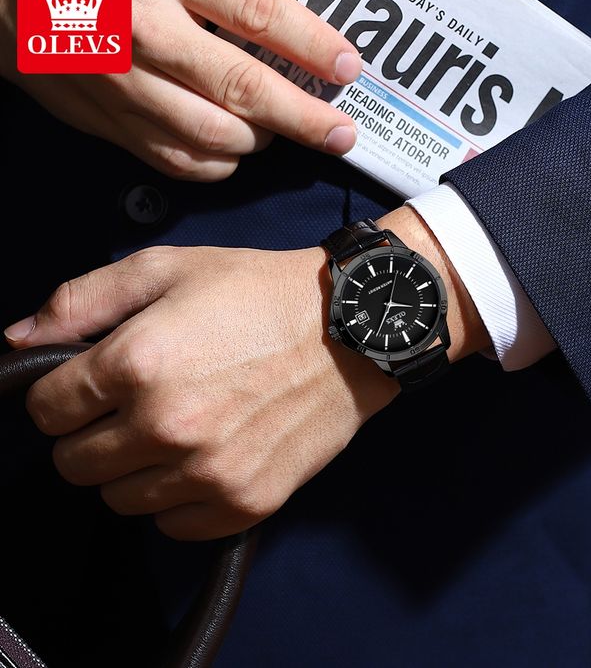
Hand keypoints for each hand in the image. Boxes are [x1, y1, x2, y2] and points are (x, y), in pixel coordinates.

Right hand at [0, 0, 360, 180]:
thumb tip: (280, 15)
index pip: (258, 12)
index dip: (312, 45)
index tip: (348, 69)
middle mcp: (143, 28)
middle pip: (243, 89)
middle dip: (304, 119)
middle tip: (341, 135)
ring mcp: (123, 83)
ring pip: (215, 136)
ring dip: (261, 142)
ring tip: (279, 132)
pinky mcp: (110, 121)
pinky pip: (179, 162)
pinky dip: (219, 165)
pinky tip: (235, 152)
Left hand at [4, 208, 488, 540]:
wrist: (352, 328)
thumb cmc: (260, 292)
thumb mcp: (169, 268)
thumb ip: (82, 300)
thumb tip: (15, 341)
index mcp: (137, 363)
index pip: (45, 410)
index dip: (62, 392)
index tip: (93, 383)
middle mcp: (167, 427)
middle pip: (73, 464)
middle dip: (90, 432)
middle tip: (135, 402)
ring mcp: (208, 472)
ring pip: (118, 499)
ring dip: (132, 467)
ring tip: (175, 427)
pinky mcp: (245, 502)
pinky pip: (172, 527)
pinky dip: (176, 498)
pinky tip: (203, 457)